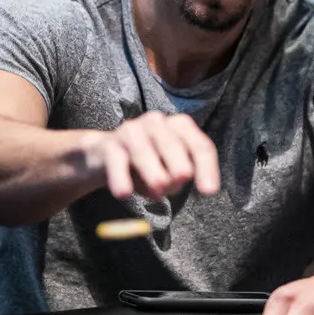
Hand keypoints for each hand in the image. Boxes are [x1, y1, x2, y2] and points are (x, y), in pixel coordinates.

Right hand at [84, 111, 219, 199]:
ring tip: (155, 193)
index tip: (208, 192)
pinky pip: (117, 163)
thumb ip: (180, 175)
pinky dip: (121, 179)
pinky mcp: (109, 144)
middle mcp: (157, 122)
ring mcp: (132, 130)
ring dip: (153, 176)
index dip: (206, 169)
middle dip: (176, 171)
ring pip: (145, 154)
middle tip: (171, 187)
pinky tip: (124, 192)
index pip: (200, 147)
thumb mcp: (171, 170)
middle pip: (174, 148)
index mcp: (180, 126)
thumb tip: (178, 180)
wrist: (106, 156)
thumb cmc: (149, 164)